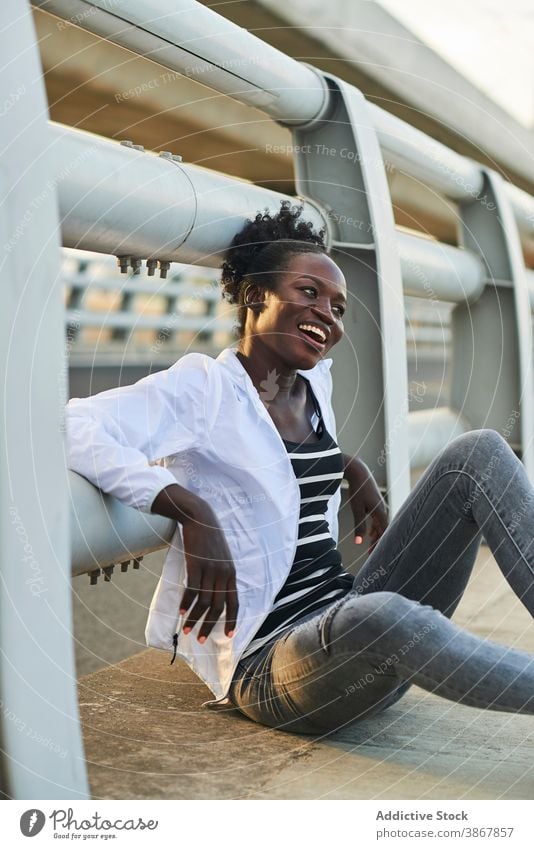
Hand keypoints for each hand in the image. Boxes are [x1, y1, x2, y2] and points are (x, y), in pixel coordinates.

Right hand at [179, 505, 238, 641]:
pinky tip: (179, 611)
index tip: (228, 636)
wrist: (200, 518)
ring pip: (203, 601)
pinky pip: (191, 590)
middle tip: (199, 639)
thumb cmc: (209, 538)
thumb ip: (220, 575)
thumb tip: (214, 595)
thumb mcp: (221, 557)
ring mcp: (210, 569)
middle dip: (208, 626)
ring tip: (186, 628)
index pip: (234, 602)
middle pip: (217, 607)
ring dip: (193, 618)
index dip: (231, 620)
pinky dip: (185, 603)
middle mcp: (223, 574)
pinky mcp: (196, 565)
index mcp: (231, 574)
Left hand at [344, 456, 388, 553]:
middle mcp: (383, 510)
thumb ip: (358, 526)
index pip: (384, 534)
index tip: (375, 555)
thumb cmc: (357, 490)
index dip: (380, 545)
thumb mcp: (356, 509)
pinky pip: (378, 520)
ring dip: (376, 536)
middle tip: (371, 554)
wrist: (359, 472)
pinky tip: (369, 533)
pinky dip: (375, 528)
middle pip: (383, 531)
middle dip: (378, 543)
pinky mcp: (376, 504)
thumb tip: (358, 542)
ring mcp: (380, 507)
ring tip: (369, 546)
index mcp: (381, 513)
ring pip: (381, 525)